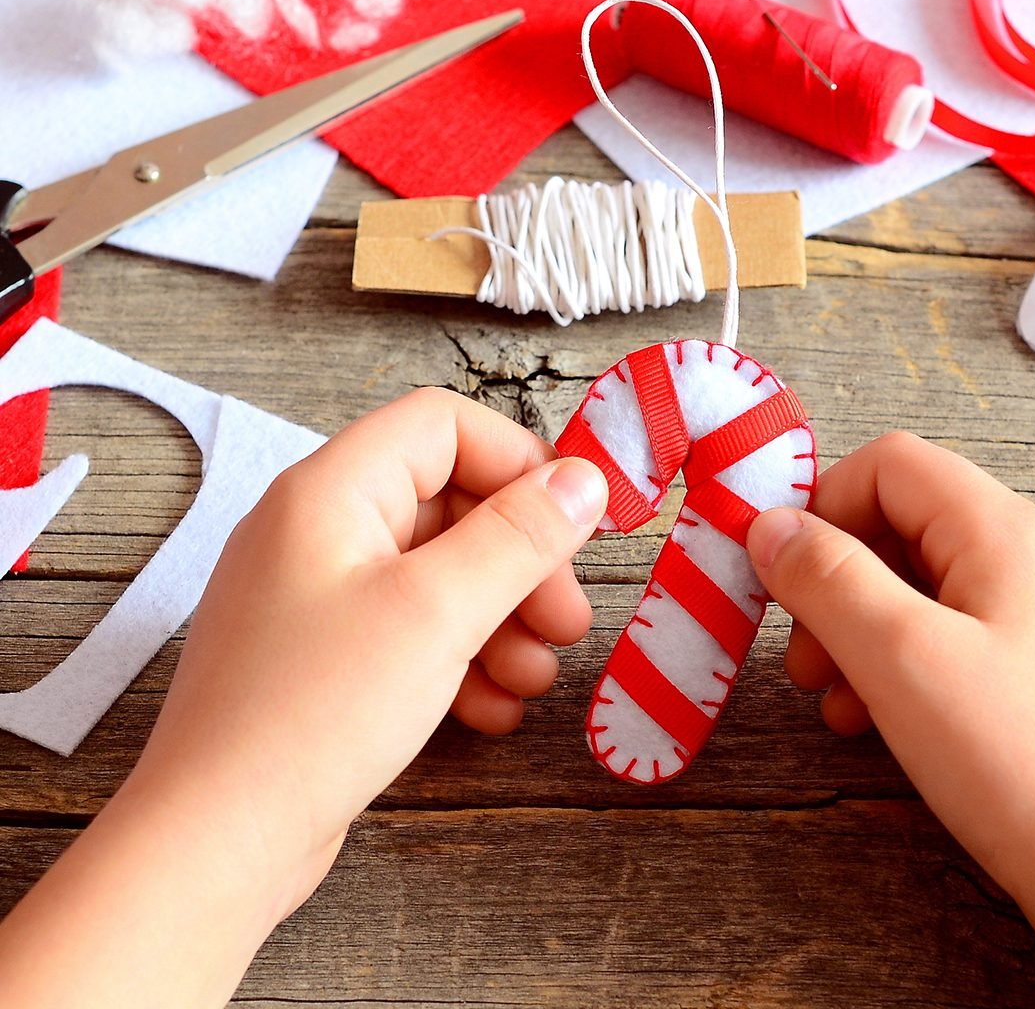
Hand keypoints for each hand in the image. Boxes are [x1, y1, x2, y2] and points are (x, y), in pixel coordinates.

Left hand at [140, 386, 607, 879]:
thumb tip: (584, 479)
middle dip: (521, 561)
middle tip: (567, 624)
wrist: (214, 845)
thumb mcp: (437, 612)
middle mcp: (319, 528)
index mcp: (332, 489)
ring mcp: (318, 594)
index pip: (443, 425)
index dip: (518, 463)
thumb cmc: (315, 713)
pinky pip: (410, 629)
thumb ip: (518, 537)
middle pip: (450, 503)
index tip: (572, 525)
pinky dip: (460, 658)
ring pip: (438, 573)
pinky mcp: (324, 655)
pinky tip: (491, 711)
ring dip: (500, 618)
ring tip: (535, 679)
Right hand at [747, 432, 1034, 1008]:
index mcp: (1008, 532)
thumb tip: (769, 524)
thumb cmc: (1017, 765)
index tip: (786, 576)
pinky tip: (890, 722)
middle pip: (908, 525)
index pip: (891, 464)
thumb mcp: (897, 657)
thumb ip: (825, 577)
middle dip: (839, 583)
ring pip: (933, 586)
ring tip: (841, 703)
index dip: (824, 506)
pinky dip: (914, 661)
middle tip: (807, 659)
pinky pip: (969, 632)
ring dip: (868, 630)